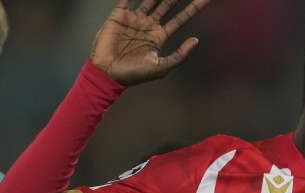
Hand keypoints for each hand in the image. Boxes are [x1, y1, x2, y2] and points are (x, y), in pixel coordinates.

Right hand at [91, 0, 212, 85]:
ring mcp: (134, 19)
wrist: (108, 73)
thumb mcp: (161, 67)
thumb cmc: (134, 74)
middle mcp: (148, 25)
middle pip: (167, 4)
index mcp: (159, 36)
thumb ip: (180, 54)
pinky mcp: (118, 15)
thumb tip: (196, 40)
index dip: (193, 8)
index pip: (180, 18)